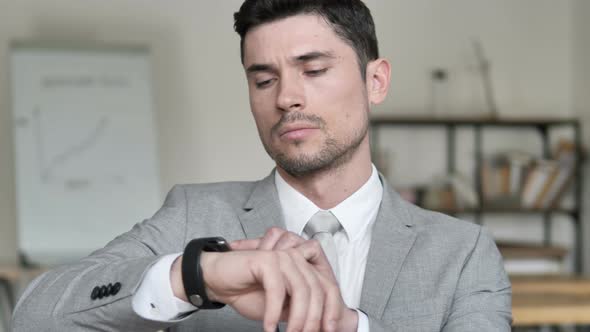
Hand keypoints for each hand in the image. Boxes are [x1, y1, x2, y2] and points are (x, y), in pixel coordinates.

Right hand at [232, 228, 358, 331]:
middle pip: (318, 291)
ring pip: (301, 291)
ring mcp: (283, 257)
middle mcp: (297, 259)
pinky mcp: (267, 260)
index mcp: (304, 269)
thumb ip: (298, 312)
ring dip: (297, 319)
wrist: (217, 281)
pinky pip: (277, 290)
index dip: (333, 311)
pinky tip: (268, 327)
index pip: (328, 287)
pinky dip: (273, 313)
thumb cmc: (246, 292)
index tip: (329, 331)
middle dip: (313, 320)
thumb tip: (317, 328)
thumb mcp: (280, 308)